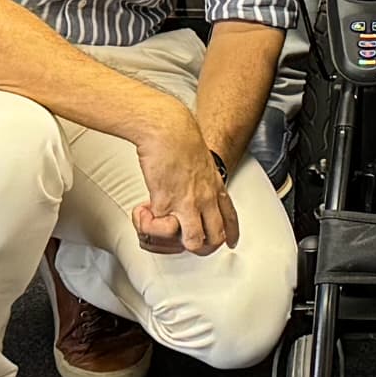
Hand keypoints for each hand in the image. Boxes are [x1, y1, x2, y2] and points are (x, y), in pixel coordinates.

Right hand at [129, 102, 238, 256]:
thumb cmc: (181, 140)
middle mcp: (205, 198)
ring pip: (194, 242)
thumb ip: (202, 179)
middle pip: (215, 237)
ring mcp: (187, 203)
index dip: (230, 234)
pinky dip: (151, 226)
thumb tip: (194, 186)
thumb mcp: (202, 161)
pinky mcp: (166, 203)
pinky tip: (145, 213)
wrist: (169, 130)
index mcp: (215, 186)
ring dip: (178, 242)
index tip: (229, 242)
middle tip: (186, 241)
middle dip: (203, 247)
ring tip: (165, 230)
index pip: (230, 217)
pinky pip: (161, 228)